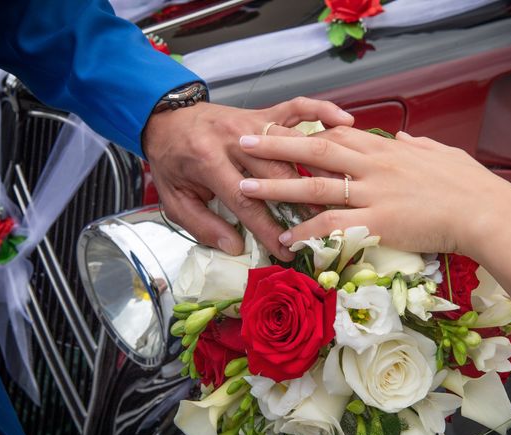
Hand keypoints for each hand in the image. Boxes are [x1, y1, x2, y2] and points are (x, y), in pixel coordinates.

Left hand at [142, 98, 353, 259]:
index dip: (268, 229)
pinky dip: (322, 111)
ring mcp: (252, 121)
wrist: (166, 118)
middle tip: (322, 227)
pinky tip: (344, 123)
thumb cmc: (173, 162)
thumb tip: (234, 247)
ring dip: (319, 169)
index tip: (285, 251)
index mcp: (209, 160)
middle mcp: (235, 138)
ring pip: (293, 144)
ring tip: (341, 192)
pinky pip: (296, 108)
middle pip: (278, 173)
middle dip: (301, 204)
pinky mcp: (263, 112)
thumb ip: (202, 225)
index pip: (247, 201)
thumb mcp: (175, 200)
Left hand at [236, 127, 510, 257]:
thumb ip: (416, 144)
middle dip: (277, 144)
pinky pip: (333, 226)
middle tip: (244, 141)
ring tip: (245, 187)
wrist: (485, 211)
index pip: (337, 134)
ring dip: (276, 186)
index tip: (280, 128)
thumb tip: (401, 137)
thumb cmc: (468, 184)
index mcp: (386, 149)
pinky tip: (285, 238)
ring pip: (314, 186)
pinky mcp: (377, 223)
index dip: (305, 130)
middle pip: (315, 149)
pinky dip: (306, 232)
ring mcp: (372, 194)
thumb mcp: (440, 154)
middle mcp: (372, 166)